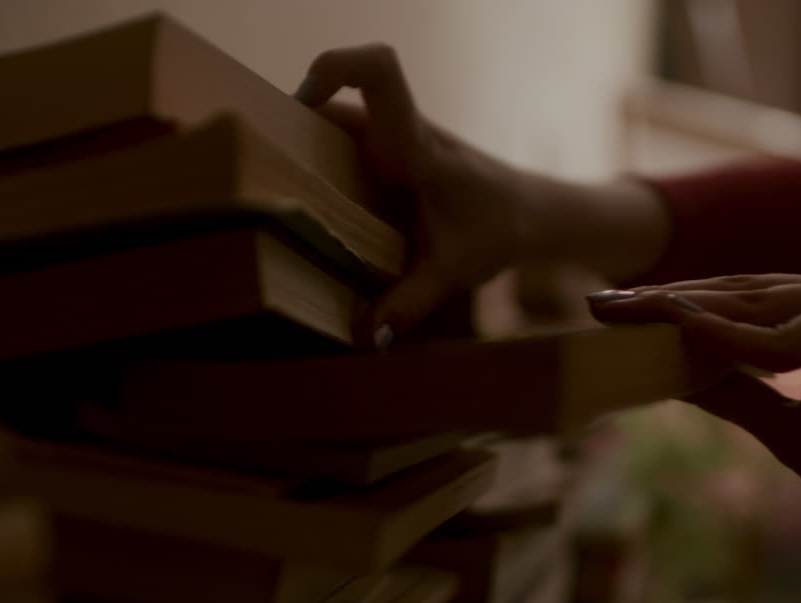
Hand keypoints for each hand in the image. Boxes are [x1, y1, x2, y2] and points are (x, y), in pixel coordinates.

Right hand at [295, 44, 528, 346]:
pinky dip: (325, 159)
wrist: (533, 212)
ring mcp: (398, 138)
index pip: (379, 73)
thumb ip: (409, 304)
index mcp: (417, 147)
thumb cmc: (499, 230)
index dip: (335, 67)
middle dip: (296, 118)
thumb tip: (365, 337)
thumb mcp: (454, 271)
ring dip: (308, 141)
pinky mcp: (396, 151)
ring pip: (340, 117)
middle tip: (267, 163)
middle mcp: (403, 131)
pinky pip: (349, 140)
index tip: (301, 102)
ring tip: (282, 183)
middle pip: (339, 94)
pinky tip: (316, 200)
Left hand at [589, 271, 800, 563]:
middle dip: (665, 301)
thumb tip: (672, 373)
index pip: (742, 302)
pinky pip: (788, 336)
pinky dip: (734, 340)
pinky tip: (680, 332)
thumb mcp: (791, 428)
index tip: (612, 313)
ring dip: (684, 312)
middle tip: (599, 303)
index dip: (676, 308)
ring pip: (757, 305)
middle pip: (740, 293)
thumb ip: (736, 392)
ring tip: (620, 312)